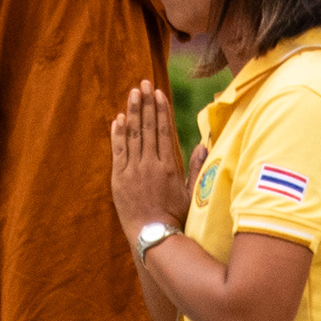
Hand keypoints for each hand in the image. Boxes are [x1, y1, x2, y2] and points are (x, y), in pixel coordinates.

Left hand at [108, 77, 188, 238]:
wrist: (152, 236)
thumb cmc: (175, 217)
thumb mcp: (191, 193)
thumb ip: (196, 167)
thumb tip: (202, 144)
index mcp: (168, 166)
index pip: (164, 131)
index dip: (161, 110)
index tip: (158, 92)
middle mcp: (149, 165)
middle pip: (148, 128)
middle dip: (146, 104)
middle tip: (143, 83)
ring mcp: (132, 171)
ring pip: (132, 135)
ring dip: (133, 113)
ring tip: (133, 94)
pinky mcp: (118, 179)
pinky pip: (117, 151)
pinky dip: (118, 134)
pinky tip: (119, 119)